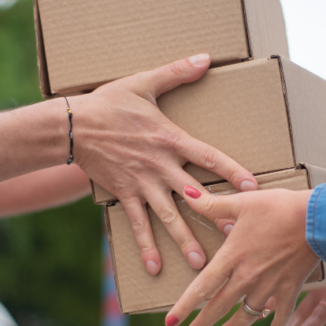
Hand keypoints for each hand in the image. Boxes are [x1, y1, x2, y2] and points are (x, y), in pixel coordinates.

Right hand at [71, 54, 257, 274]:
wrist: (71, 125)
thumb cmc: (109, 102)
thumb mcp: (144, 83)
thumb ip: (176, 72)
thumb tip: (206, 57)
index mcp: (170, 139)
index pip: (209, 157)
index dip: (232, 171)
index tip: (253, 187)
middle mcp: (160, 166)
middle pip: (194, 195)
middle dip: (216, 216)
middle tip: (236, 235)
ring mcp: (142, 184)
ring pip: (169, 216)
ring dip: (184, 240)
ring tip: (201, 264)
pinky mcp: (124, 194)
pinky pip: (137, 225)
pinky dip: (145, 246)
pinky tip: (155, 268)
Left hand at [164, 186, 320, 325]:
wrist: (318, 219)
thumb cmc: (279, 207)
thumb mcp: (242, 202)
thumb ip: (212, 204)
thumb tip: (186, 192)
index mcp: (232, 257)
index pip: (201, 288)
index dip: (184, 307)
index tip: (170, 322)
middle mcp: (247, 277)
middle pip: (218, 307)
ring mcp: (269, 286)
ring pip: (247, 315)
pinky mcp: (290, 288)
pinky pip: (281, 314)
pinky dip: (276, 325)